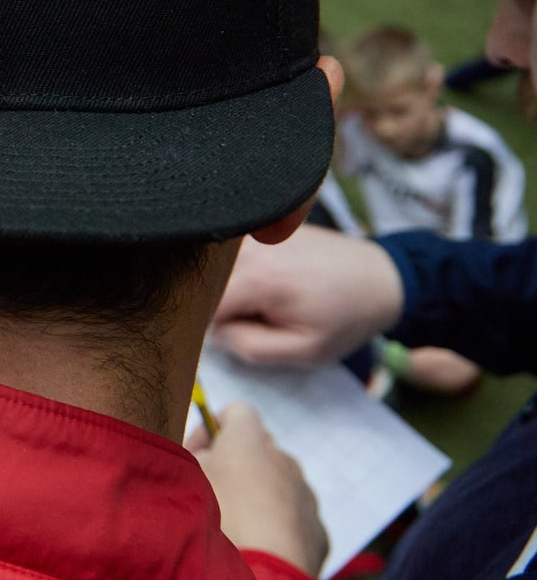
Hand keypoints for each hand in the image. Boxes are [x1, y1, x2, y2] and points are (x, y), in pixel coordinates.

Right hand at [189, 403, 327, 576]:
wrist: (264, 577)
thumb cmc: (218, 518)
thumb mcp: (187, 476)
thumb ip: (193, 457)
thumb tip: (203, 456)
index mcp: (252, 439)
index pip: (236, 412)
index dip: (211, 430)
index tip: (194, 455)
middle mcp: (285, 460)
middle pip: (257, 451)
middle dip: (234, 466)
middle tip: (208, 493)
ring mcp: (306, 496)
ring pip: (276, 487)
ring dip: (255, 499)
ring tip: (231, 530)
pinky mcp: (317, 532)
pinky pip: (291, 521)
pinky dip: (274, 531)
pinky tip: (255, 552)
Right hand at [211, 225, 403, 366]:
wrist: (378, 278)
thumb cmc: (345, 317)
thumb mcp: (304, 351)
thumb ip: (250, 347)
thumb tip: (216, 331)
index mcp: (257, 278)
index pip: (200, 308)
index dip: (214, 328)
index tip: (239, 334)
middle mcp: (248, 248)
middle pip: (204, 286)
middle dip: (220, 306)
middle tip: (259, 318)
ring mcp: (251, 233)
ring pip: (213, 270)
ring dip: (228, 287)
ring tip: (268, 298)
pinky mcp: (257, 228)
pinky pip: (227, 256)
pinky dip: (237, 272)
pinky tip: (269, 280)